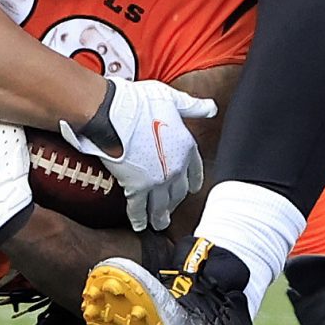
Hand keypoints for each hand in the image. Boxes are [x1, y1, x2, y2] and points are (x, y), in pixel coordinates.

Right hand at [62, 77, 215, 231]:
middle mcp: (176, 167)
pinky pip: (139, 208)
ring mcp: (157, 180)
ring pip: (162, 204)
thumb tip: (211, 107)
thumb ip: (192, 106)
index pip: (195, 170)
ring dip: (160, 215)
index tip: (192, 188)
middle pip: (179, 191)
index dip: (193, 180)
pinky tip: (140, 225)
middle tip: (172, 209)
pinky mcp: (136, 187)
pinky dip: (139, 218)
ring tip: (159, 224)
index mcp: (186, 146)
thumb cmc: (139, 102)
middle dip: (175, 201)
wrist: (113, 113)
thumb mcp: (171, 99)